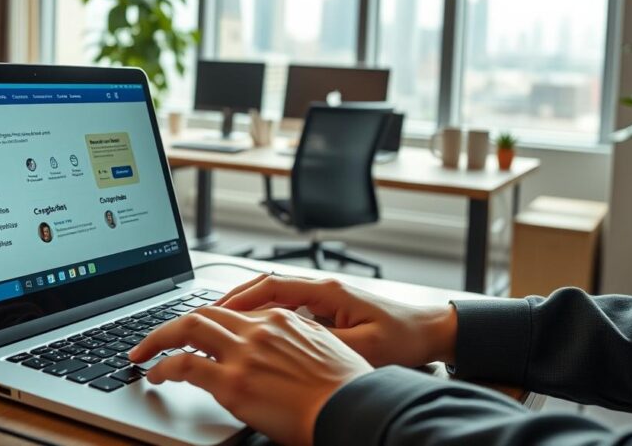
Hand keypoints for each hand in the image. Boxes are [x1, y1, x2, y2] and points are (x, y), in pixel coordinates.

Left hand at [129, 306, 372, 445]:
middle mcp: (259, 328)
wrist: (354, 408)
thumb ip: (296, 344)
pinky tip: (154, 374)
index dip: (209, 320)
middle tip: (153, 337)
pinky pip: (184, 365)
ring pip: (188, 328)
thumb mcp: (325, 352)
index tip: (196, 331)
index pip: (234, 311)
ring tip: (143, 352)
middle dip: (173, 323)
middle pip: (205, 312)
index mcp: (283, 319)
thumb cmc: (347, 390)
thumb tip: (281, 356)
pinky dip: (162, 366)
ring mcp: (244, 353)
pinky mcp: (232, 381)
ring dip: (159, 338)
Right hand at [216, 274, 457, 367]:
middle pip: (265, 287)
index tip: (214, 312)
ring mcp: (324, 297)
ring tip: (217, 325)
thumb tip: (289, 345)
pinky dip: (263, 316)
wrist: (430, 330)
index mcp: (328, 291)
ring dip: (245, 308)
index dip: (238, 298)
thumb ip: (325, 343)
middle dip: (231, 301)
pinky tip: (251, 333)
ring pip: (273, 296)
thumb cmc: (404, 337)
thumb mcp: (364, 346)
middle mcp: (322, 288)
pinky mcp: (327, 308)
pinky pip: (286, 307)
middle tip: (201, 319)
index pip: (271, 286)